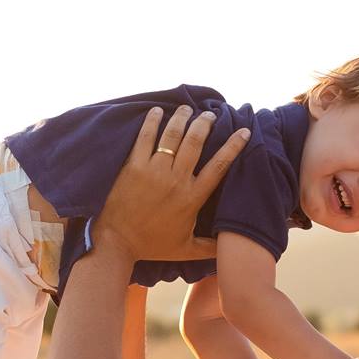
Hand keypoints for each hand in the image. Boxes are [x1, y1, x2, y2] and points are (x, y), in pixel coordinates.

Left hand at [94, 105, 250, 261]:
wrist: (116, 243)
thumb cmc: (153, 246)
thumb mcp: (187, 250)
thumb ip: (211, 247)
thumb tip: (232, 247)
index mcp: (192, 197)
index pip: (219, 166)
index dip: (233, 147)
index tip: (243, 132)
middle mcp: (176, 180)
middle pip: (195, 143)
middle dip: (204, 124)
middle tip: (210, 115)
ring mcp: (153, 171)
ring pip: (171, 136)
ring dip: (181, 118)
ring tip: (187, 108)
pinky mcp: (133, 167)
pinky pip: (144, 138)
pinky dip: (151, 122)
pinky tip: (157, 111)